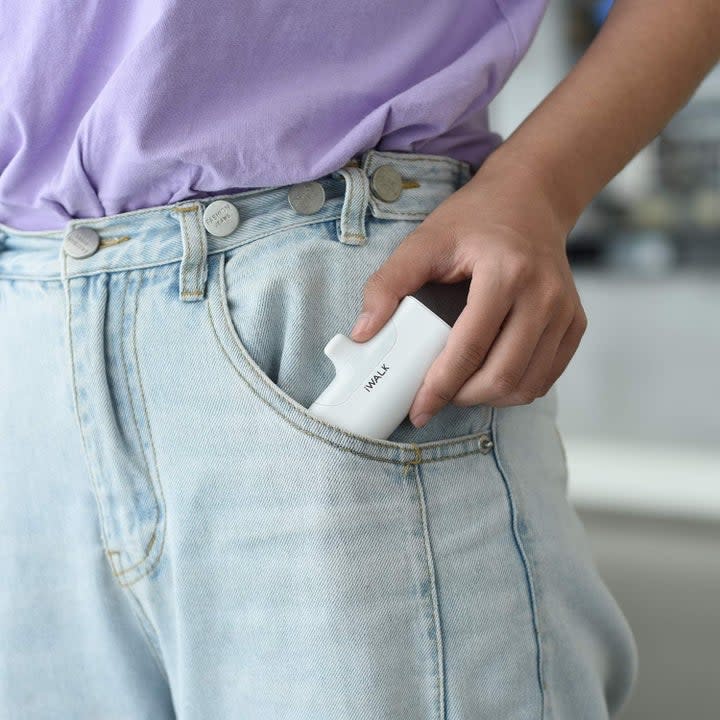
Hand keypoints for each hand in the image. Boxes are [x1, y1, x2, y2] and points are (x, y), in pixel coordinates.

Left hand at [349, 153, 587, 427]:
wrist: (531, 198)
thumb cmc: (475, 220)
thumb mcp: (424, 242)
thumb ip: (388, 284)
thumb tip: (363, 333)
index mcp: (506, 272)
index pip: (470, 347)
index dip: (440, 386)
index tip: (418, 409)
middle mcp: (544, 295)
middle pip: (503, 375)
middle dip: (463, 398)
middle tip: (437, 396)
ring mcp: (565, 311)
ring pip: (527, 385)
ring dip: (489, 399)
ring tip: (461, 387)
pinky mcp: (575, 323)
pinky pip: (546, 377)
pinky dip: (515, 389)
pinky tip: (490, 378)